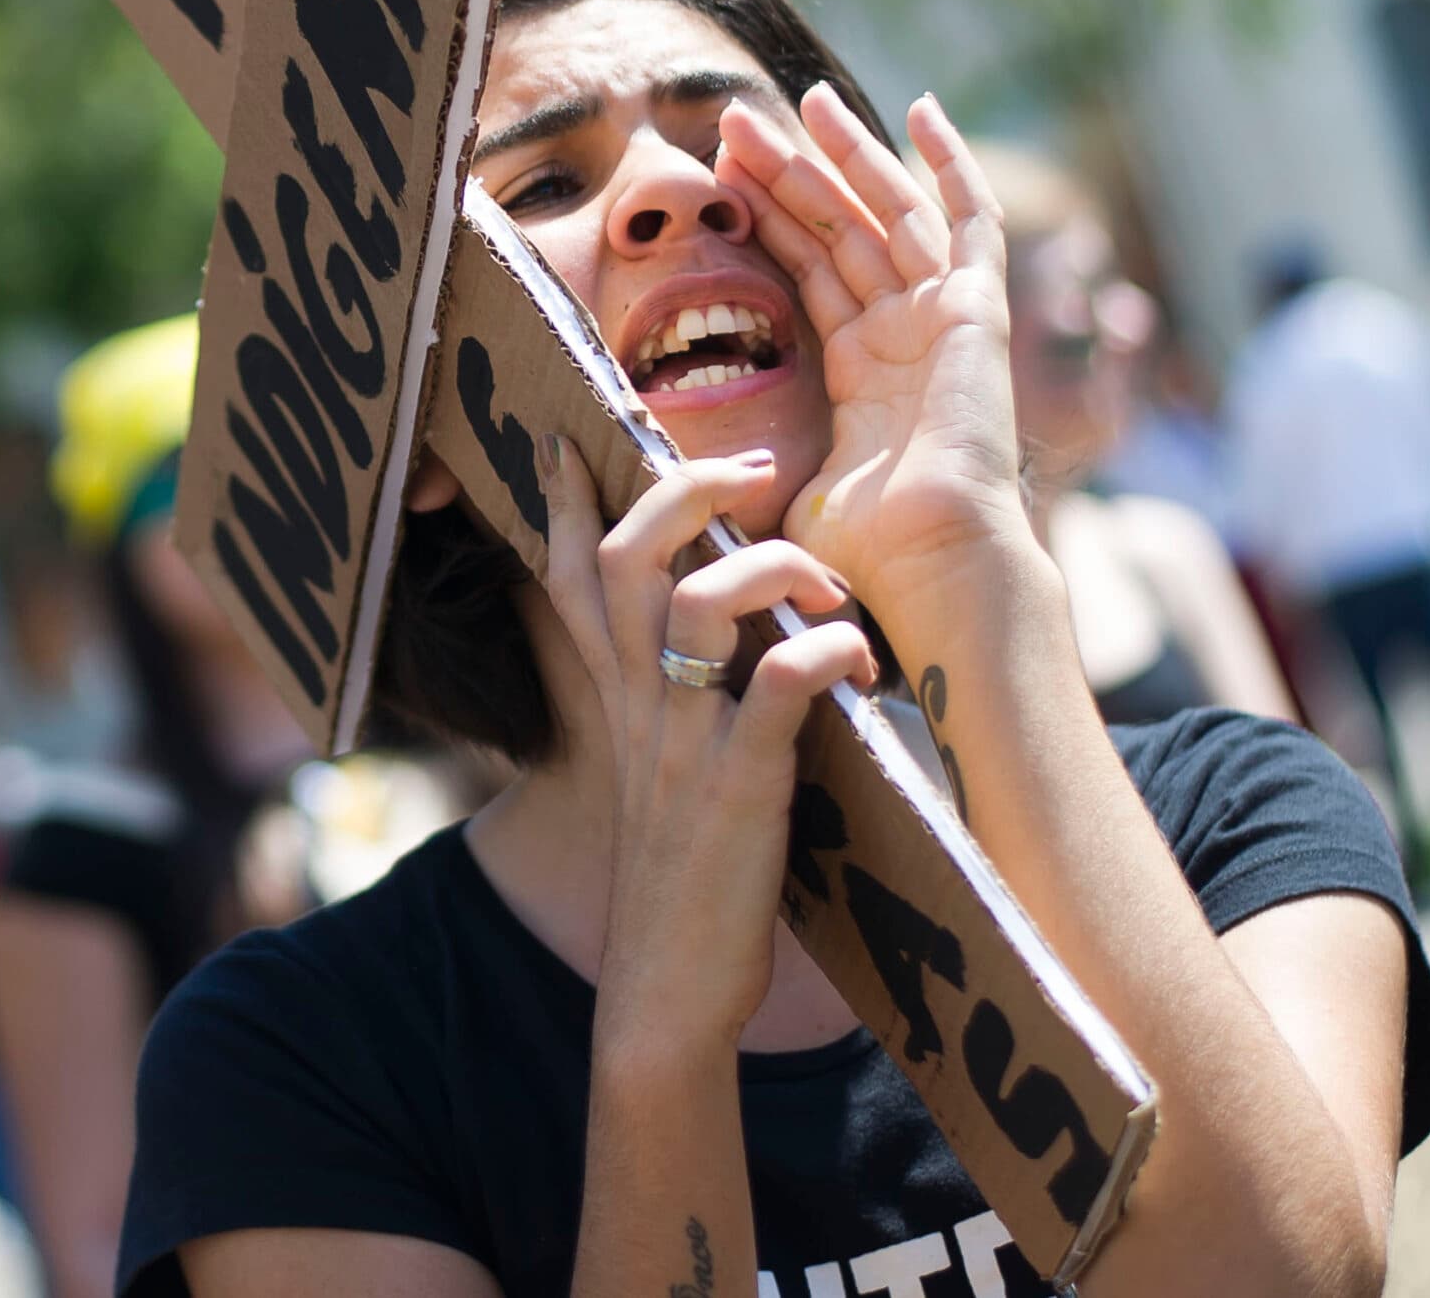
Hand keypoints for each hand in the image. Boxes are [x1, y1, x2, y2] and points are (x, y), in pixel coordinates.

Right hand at [539, 439, 877, 1052]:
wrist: (665, 992)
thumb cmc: (681, 880)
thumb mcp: (657, 774)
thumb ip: (671, 702)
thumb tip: (727, 640)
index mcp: (620, 699)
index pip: (572, 574)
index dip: (569, 500)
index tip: (572, 438)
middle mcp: (640, 706)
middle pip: (630, 557)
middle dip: (685, 489)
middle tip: (754, 472)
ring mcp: (686, 743)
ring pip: (696, 602)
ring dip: (772, 566)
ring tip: (829, 580)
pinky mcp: (742, 788)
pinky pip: (779, 690)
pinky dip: (827, 652)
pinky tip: (860, 659)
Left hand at [717, 87, 1028, 611]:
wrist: (927, 564)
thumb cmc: (862, 553)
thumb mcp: (789, 492)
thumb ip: (757, 467)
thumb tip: (697, 481)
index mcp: (863, 374)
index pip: (809, 271)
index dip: (767, 219)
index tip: (720, 175)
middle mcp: (903, 337)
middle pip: (840, 230)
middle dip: (789, 171)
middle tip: (735, 120)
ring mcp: (941, 321)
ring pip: (886, 213)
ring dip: (845, 154)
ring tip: (799, 99)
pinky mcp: (976, 312)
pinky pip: (970, 222)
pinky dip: (952, 164)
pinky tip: (921, 109)